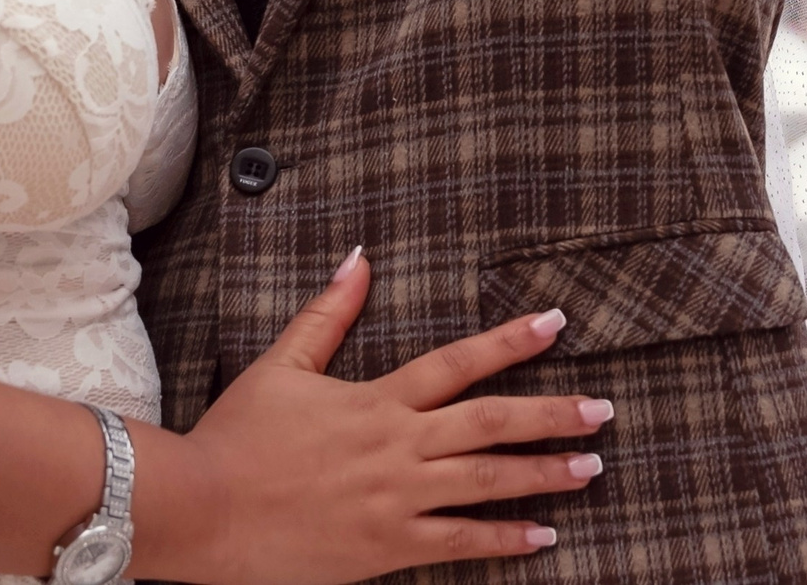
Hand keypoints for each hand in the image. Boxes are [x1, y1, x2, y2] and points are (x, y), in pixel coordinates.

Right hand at [160, 250, 610, 583]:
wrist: (204, 509)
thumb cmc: (238, 435)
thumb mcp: (281, 365)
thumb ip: (328, 314)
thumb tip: (363, 258)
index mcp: (375, 399)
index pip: (457, 362)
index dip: (510, 342)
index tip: (556, 324)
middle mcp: (396, 446)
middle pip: (490, 424)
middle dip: (552, 415)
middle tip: (603, 410)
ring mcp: (396, 500)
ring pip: (486, 483)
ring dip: (544, 474)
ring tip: (592, 468)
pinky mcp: (387, 548)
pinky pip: (460, 544)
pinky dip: (505, 538)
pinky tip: (545, 536)